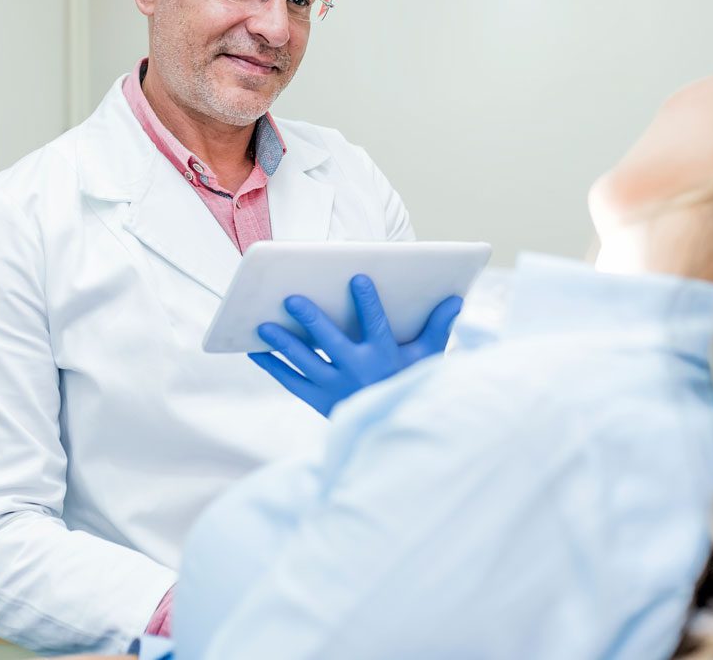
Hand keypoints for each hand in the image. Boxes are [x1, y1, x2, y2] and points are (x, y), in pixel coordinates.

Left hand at [249, 274, 462, 416]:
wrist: (393, 435)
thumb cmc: (409, 384)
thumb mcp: (427, 359)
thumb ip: (438, 327)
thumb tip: (456, 299)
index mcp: (385, 358)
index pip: (376, 325)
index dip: (367, 302)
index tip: (357, 278)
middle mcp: (358, 373)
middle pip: (331, 342)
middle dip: (311, 320)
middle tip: (291, 299)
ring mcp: (335, 388)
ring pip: (305, 362)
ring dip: (284, 343)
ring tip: (264, 324)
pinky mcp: (319, 401)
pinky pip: (292, 382)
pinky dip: (273, 367)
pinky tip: (256, 350)